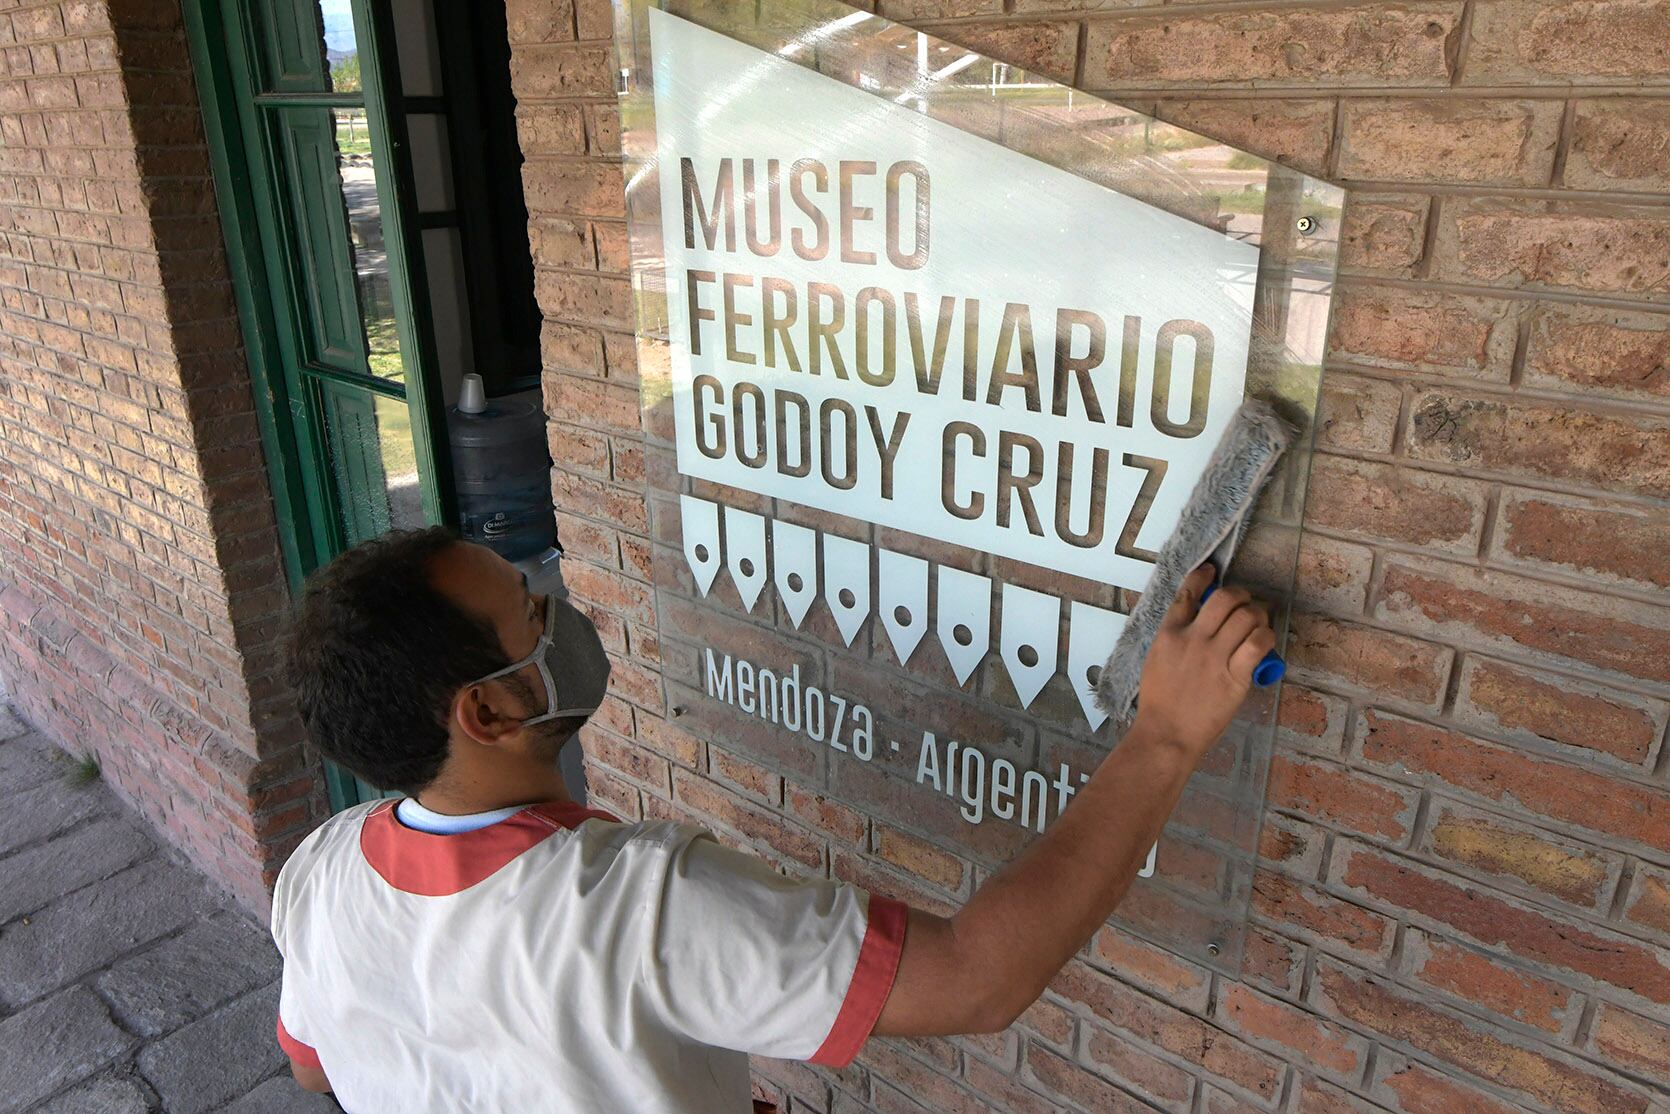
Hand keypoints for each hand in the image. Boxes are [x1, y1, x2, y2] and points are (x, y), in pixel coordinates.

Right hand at [1131, 565, 1275, 759]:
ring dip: (1258, 615)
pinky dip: (1266, 636)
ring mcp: (1214, 657)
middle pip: (1225, 599)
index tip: (1213, 572)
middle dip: (1241, 595)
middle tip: (1246, 604)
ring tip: (1258, 623)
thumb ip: (1174, 639)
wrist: (1167, 734)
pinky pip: (1258, 643)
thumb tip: (1196, 623)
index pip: (1187, 594)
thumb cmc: (1160, 703)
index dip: (1203, 577)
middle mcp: (1193, 640)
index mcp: (1168, 635)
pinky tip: (1265, 641)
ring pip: (1246, 617)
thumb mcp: (1156, 661)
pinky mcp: (1235, 677)